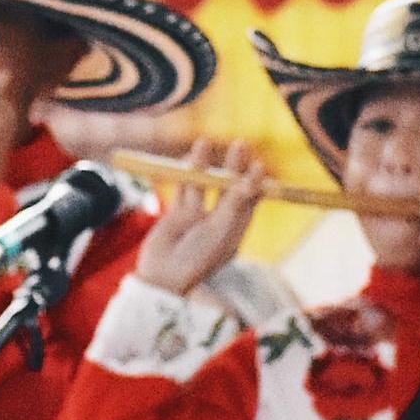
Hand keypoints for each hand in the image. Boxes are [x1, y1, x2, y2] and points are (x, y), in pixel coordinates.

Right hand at [135, 141, 263, 295]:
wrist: (162, 277)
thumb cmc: (196, 259)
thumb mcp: (219, 232)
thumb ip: (232, 205)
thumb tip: (250, 182)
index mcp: (235, 230)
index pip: (249, 200)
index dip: (254, 181)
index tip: (258, 164)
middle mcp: (219, 221)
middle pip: (229, 188)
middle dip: (233, 166)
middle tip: (239, 144)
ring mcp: (197, 217)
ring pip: (203, 185)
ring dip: (204, 165)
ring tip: (202, 143)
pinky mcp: (178, 214)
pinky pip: (183, 189)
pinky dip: (184, 173)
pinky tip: (187, 158)